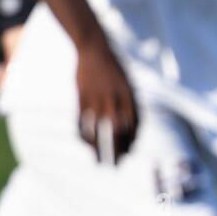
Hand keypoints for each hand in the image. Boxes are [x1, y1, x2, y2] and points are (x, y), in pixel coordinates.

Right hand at [75, 38, 137, 163]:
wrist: (95, 50)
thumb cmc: (114, 69)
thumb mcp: (127, 85)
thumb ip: (128, 104)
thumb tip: (129, 126)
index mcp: (130, 97)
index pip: (134, 126)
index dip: (132, 141)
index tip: (129, 152)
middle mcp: (115, 100)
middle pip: (117, 133)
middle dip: (117, 151)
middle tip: (116, 165)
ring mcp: (97, 100)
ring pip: (98, 131)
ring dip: (98, 148)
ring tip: (98, 160)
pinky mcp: (82, 98)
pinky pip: (82, 122)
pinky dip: (83, 135)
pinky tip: (85, 143)